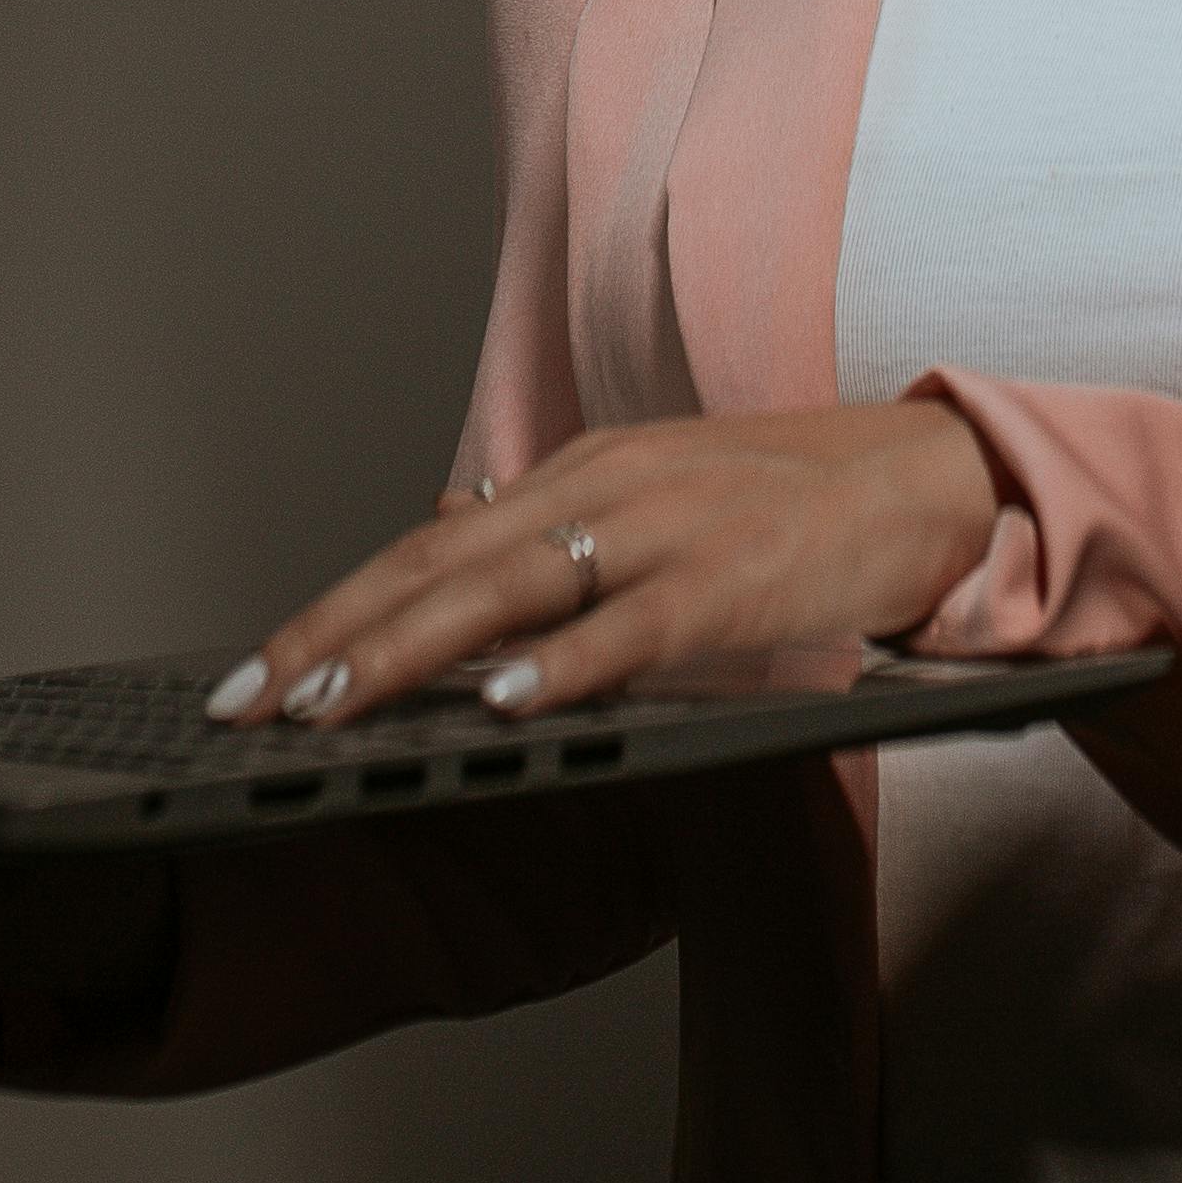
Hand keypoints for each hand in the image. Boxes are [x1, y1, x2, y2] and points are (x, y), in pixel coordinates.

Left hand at [209, 401, 1003, 732]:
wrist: (932, 480)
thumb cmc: (796, 506)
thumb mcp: (659, 502)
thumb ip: (561, 530)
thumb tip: (456, 547)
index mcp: (584, 474)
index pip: (430, 544)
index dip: (337, 606)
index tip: (256, 670)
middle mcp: (607, 488)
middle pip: (442, 564)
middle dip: (335, 635)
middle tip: (249, 703)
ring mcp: (668, 530)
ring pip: (510, 590)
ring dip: (409, 653)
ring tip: (331, 708)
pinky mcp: (732, 580)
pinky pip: (630, 629)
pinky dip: (560, 667)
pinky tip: (501, 707)